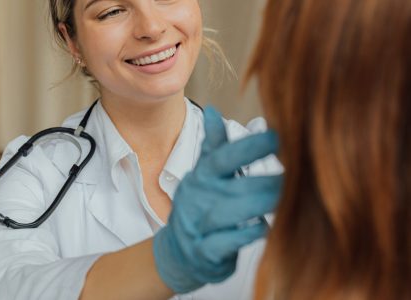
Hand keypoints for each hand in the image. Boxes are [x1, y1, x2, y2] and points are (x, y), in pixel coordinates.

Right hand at [153, 107, 282, 293]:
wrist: (178, 253)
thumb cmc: (199, 208)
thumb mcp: (202, 175)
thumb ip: (212, 145)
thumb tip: (213, 110)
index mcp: (201, 178)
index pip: (222, 157)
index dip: (249, 147)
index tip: (277, 137)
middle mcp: (198, 199)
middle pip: (234, 186)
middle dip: (267, 181)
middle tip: (298, 175)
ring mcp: (199, 226)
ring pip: (230, 213)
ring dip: (261, 205)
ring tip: (288, 199)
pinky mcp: (205, 252)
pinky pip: (226, 243)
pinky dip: (246, 235)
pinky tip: (265, 227)